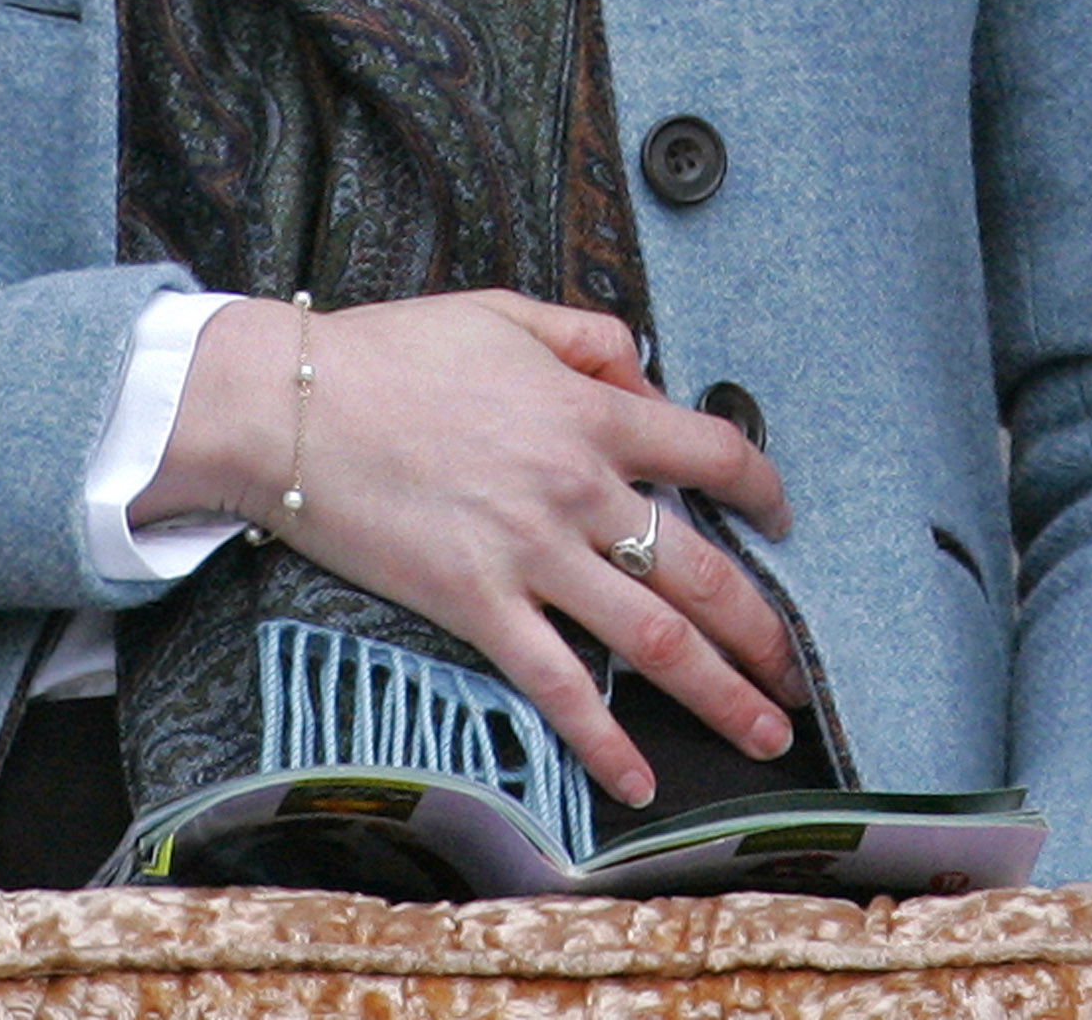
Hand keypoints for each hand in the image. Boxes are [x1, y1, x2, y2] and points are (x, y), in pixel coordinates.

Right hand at [140, 287, 806, 807]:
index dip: (762, 489)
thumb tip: (646, 378)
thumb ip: (588, 338)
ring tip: (766, 731)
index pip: (711, 454)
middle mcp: (577, 488)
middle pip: (703, 569)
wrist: (292, 406)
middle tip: (799, 670)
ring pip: (653, 638)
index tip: (779, 518)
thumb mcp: (502, 311)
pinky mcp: (477, 606)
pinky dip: (604, 740)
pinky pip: (558, 686)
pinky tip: (638, 780)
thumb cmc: (391, 353)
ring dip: (721, 693)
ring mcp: (531, 554)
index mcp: (589, 413)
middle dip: (766, 630)